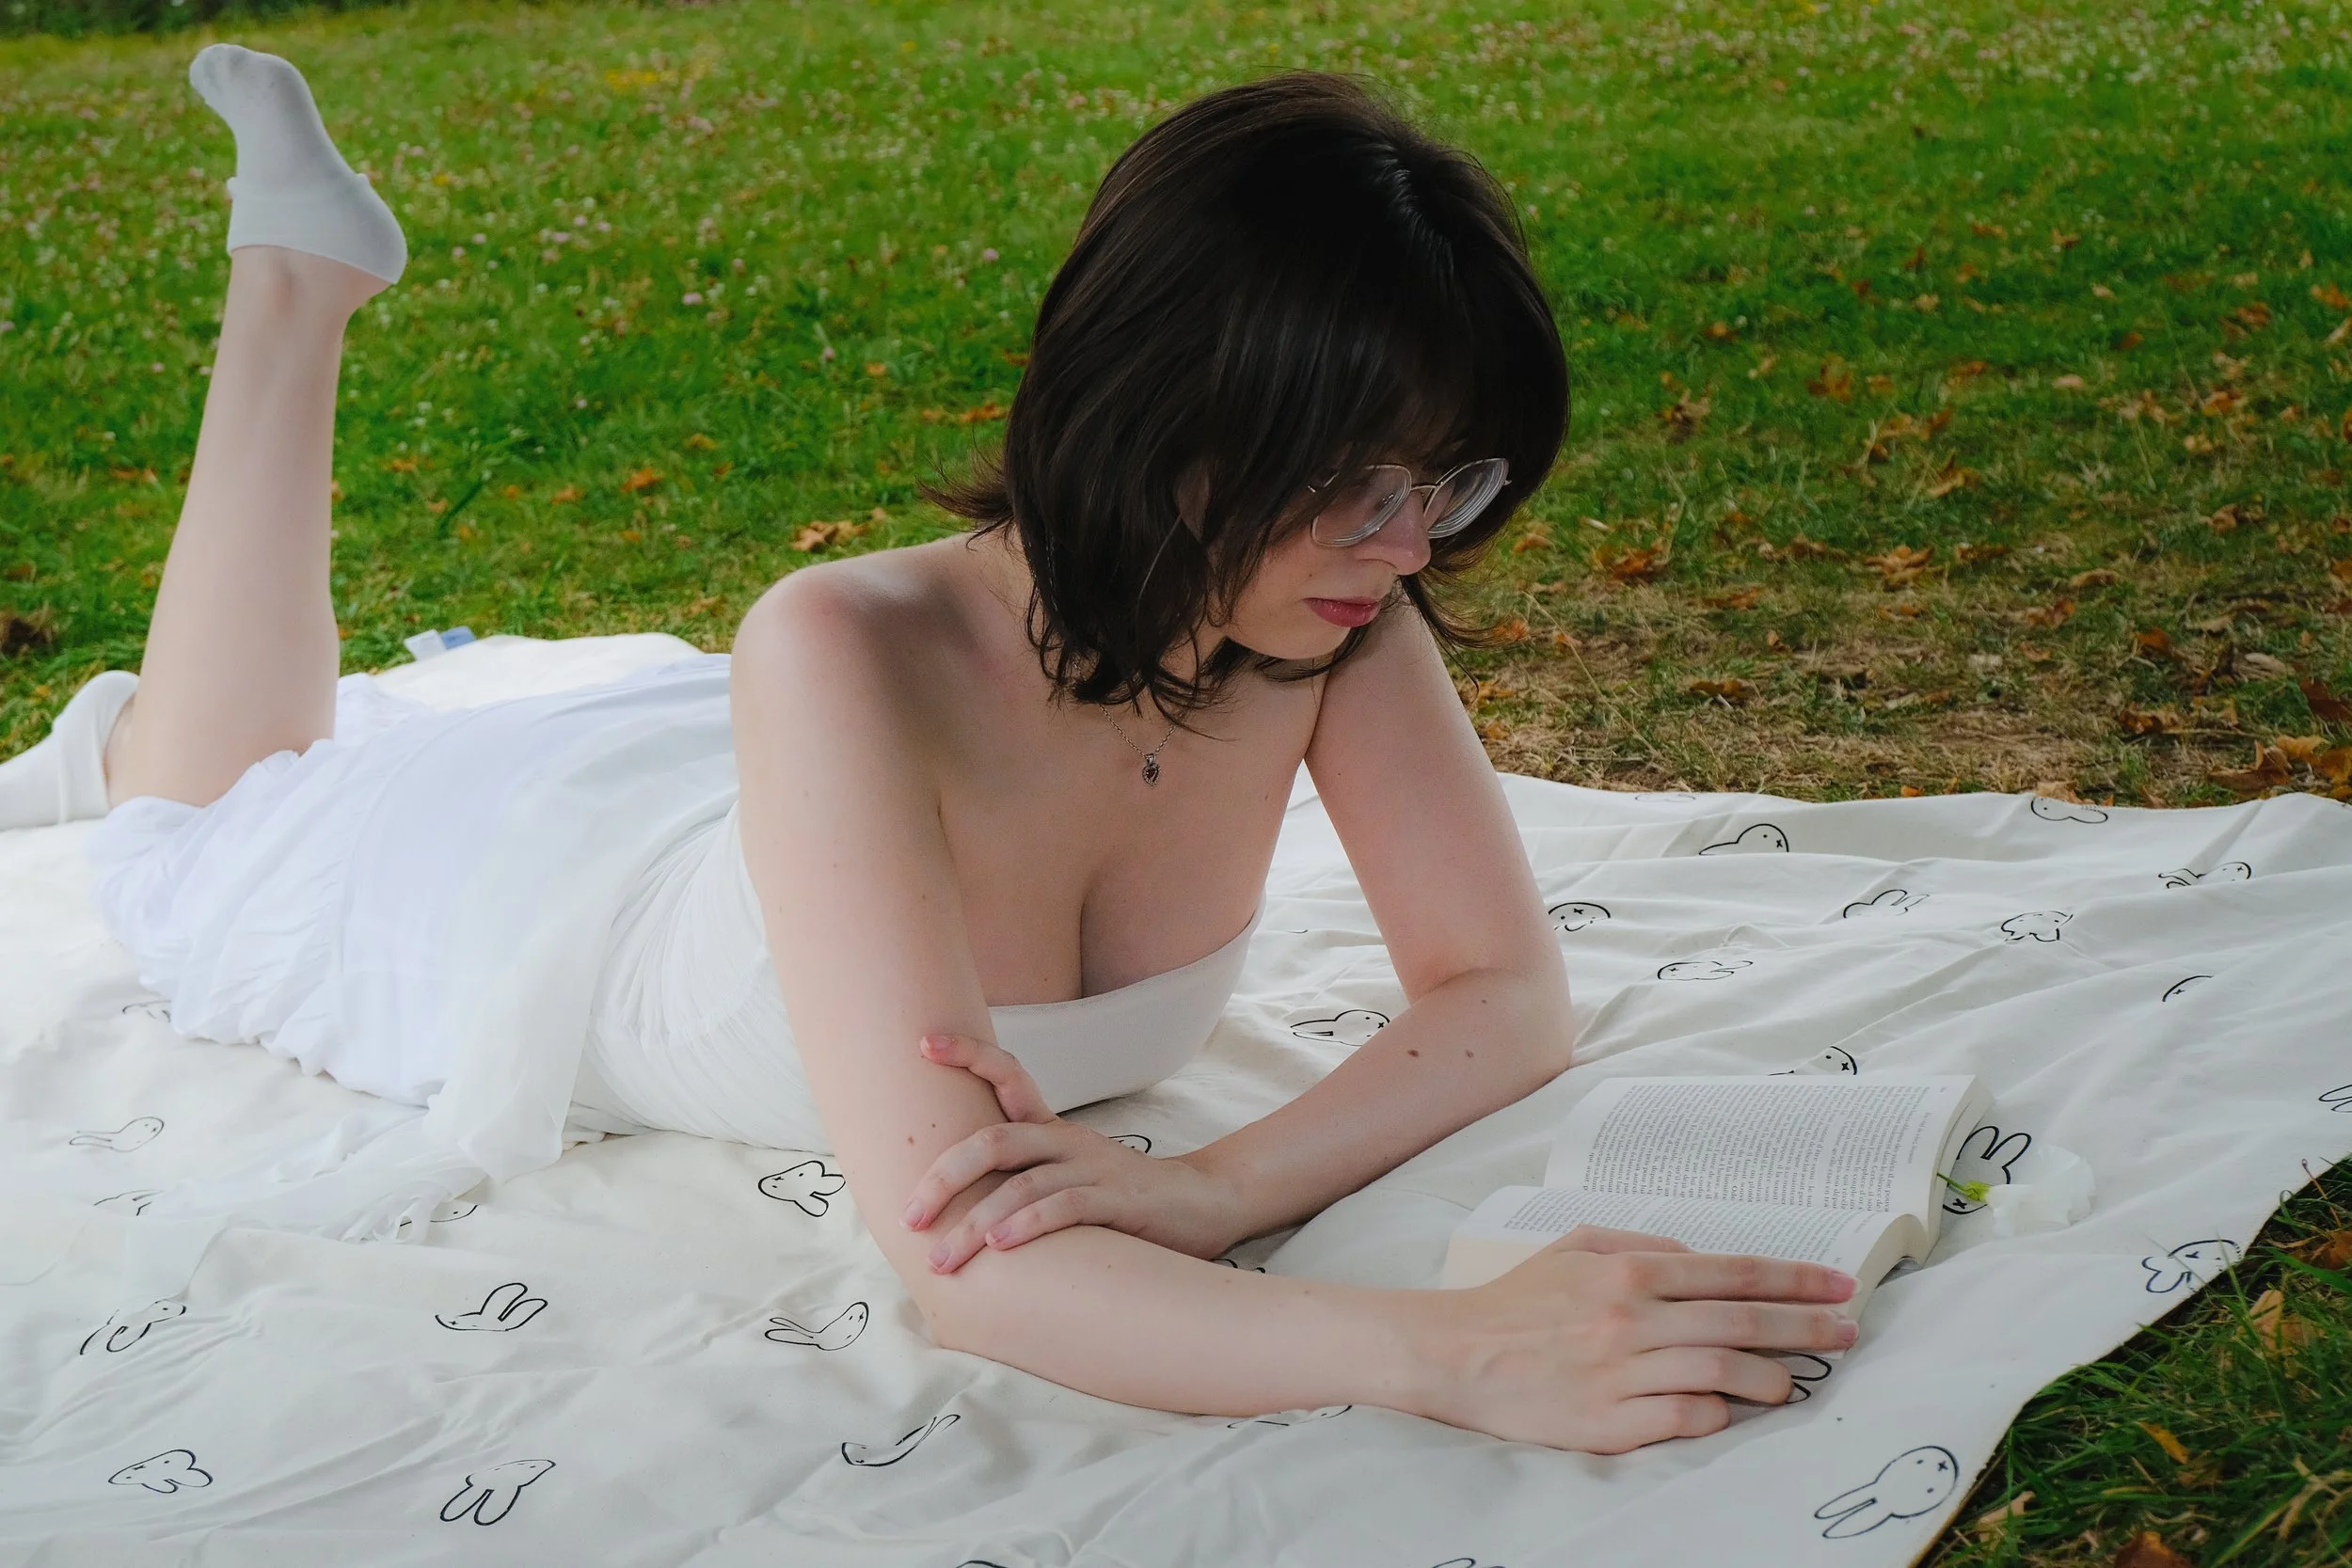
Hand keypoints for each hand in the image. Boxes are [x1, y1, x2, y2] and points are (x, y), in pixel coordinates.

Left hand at [902, 1032, 1246, 1271]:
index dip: (968, 1053)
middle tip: (910, 1216)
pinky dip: (1029, 1224)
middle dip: (944, 1176)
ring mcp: (1093, 1168)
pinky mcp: (1118, 1201)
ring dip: (977, 1222)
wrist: (1203, 1204)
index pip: (1008, 1074)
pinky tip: (1001, 1246)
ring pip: (1022, 1184)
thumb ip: (1020, 1175)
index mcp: (1051, 1128)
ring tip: (943, 1257)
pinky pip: (1066, 1206)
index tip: (922, 1043)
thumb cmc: (1120, 1196)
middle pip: (994, 1140)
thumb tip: (951, 1198)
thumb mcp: (1066, 1172)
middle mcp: (1067, 1141)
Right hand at [1400, 1225, 1860, 1453]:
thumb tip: (1695, 1257)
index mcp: (1628, 1272)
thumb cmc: (1516, 1300)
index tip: (1836, 1285)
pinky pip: (1685, 1417)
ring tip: (1793, 1383)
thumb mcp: (1574, 1247)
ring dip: (1771, 1379)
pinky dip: (1716, 1413)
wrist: (1455, 1353)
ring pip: (1723, 1372)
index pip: (1732, 1273)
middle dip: (1807, 1327)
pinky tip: (1727, 1410)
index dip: (1793, 1279)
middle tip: (1849, 1332)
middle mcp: (1632, 1318)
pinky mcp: (1610, 1423)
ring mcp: (1624, 1373)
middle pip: (1743, 1321)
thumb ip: (1638, 1245)